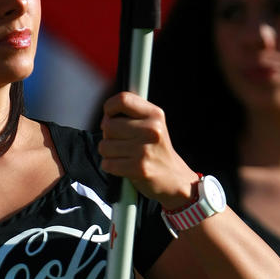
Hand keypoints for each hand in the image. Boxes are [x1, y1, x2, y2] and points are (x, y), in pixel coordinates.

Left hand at [98, 91, 198, 206]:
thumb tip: (107, 114)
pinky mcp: (138, 168)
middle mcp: (151, 130)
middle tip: (120, 141)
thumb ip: (133, 114)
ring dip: (108, 152)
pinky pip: (107, 163)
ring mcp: (144, 150)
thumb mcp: (153, 125)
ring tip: (123, 154)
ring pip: (104, 146)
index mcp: (155, 115)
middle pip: (109, 125)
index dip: (110, 107)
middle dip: (108, 135)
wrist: (174, 179)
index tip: (110, 116)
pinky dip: (110, 166)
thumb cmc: (157, 150)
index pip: (123, 100)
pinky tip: (122, 165)